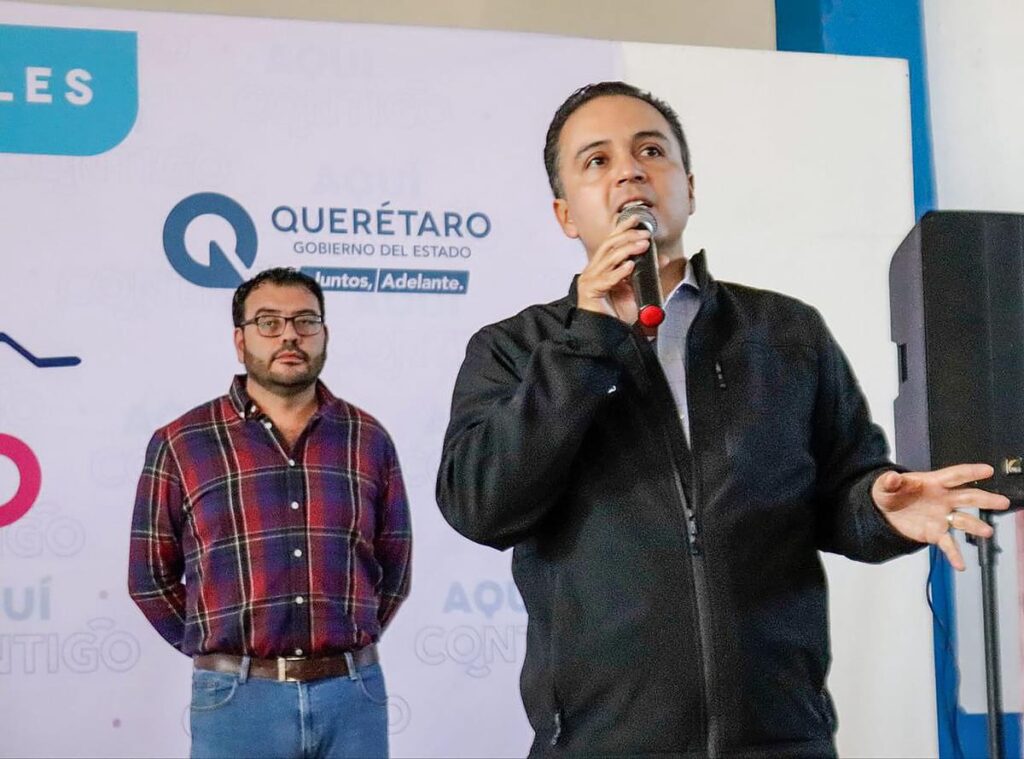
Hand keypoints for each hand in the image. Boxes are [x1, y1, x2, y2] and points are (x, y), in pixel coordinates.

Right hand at [576, 217, 652, 323]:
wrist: (610, 335)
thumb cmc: (617, 314)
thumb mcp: (636, 288)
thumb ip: (647, 273)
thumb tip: (662, 258)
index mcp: (602, 267)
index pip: (611, 241)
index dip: (623, 228)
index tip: (637, 219)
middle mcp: (593, 270)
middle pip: (609, 245)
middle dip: (627, 237)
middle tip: (645, 234)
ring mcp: (589, 280)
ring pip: (608, 258)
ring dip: (627, 250)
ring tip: (642, 246)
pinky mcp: (589, 292)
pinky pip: (606, 279)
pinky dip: (619, 272)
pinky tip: (630, 266)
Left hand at [872, 463, 1009, 569]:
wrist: (883, 513)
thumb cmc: (889, 493)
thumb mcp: (884, 485)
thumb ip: (889, 482)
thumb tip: (892, 477)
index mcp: (933, 483)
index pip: (954, 476)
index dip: (971, 472)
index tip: (988, 470)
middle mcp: (943, 500)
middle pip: (968, 498)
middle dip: (985, 499)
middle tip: (1002, 502)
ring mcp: (941, 517)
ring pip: (963, 521)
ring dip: (975, 526)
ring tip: (987, 531)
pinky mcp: (935, 533)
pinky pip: (948, 544)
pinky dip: (954, 555)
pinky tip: (961, 564)